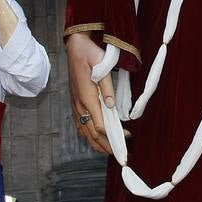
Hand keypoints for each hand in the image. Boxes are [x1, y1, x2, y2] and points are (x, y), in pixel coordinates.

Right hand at [67, 32, 113, 154]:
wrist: (75, 47)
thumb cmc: (90, 54)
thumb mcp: (102, 65)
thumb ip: (107, 87)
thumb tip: (111, 106)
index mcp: (87, 97)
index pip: (99, 124)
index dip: (112, 135)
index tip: (126, 138)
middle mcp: (79, 104)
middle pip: (91, 132)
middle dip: (105, 144)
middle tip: (119, 154)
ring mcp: (75, 104)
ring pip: (84, 130)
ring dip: (96, 143)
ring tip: (108, 151)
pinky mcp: (75, 102)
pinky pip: (80, 124)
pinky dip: (87, 135)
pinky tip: (94, 138)